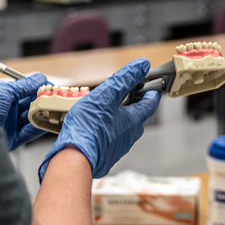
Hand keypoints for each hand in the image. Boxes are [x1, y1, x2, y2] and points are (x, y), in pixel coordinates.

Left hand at [0, 73, 49, 151]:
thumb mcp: (4, 91)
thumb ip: (24, 86)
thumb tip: (40, 78)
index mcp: (3, 95)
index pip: (26, 90)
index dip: (39, 88)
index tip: (52, 88)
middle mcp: (7, 109)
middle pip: (31, 104)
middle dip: (43, 102)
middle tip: (57, 100)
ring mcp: (10, 124)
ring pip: (32, 118)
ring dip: (43, 115)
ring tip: (54, 111)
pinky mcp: (13, 139)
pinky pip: (30, 133)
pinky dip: (39, 128)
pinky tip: (47, 123)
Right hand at [39, 58, 160, 180]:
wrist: (73, 159)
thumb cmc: (88, 128)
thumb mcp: (106, 95)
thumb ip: (124, 79)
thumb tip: (142, 65)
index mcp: (134, 120)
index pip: (151, 103)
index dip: (151, 90)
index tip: (148, 83)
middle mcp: (130, 135)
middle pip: (137, 115)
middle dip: (132, 102)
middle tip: (123, 92)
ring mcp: (119, 147)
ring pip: (124, 127)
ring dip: (118, 116)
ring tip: (105, 108)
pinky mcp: (107, 155)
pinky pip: (112, 138)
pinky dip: (108, 129)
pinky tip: (95, 125)